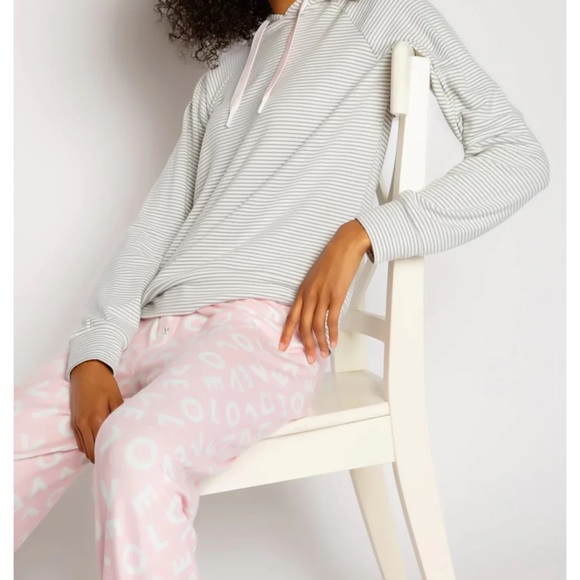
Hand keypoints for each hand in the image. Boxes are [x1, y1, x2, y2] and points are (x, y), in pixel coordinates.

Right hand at [69, 360, 123, 462]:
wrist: (86, 370)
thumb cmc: (103, 382)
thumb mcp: (116, 398)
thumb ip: (119, 416)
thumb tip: (126, 430)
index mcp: (96, 419)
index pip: (100, 446)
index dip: (109, 453)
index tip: (119, 457)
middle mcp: (83, 424)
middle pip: (90, 452)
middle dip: (101, 457)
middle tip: (114, 456)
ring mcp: (76, 423)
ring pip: (83, 448)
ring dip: (93, 452)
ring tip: (107, 451)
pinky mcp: (73, 421)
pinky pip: (79, 441)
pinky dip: (87, 445)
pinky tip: (98, 442)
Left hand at [278, 219, 371, 362]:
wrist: (345, 245)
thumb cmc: (332, 260)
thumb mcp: (315, 277)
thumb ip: (312, 292)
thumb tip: (315, 308)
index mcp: (302, 290)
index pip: (291, 316)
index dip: (286, 333)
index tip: (282, 346)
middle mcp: (309, 295)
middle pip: (304, 325)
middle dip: (305, 345)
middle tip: (308, 359)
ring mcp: (322, 296)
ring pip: (317, 326)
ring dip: (320, 343)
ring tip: (323, 355)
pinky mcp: (336, 296)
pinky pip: (332, 320)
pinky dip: (332, 334)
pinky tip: (334, 343)